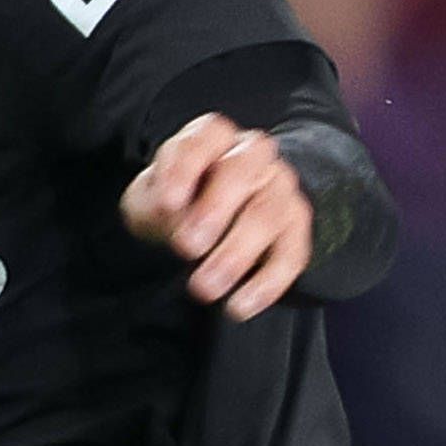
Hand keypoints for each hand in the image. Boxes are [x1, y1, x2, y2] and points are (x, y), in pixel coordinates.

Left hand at [118, 114, 313, 320]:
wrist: (207, 226)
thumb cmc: (175, 205)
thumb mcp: (149, 200)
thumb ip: (153, 203)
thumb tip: (172, 216)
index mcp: (214, 138)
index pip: (206, 136)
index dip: (185, 167)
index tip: (165, 203)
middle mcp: (253, 157)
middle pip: (242, 172)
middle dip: (213, 210)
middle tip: (185, 247)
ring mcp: (280, 190)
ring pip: (268, 215)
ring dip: (235, 255)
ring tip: (203, 289)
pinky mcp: (296, 230)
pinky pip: (292, 255)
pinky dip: (266, 285)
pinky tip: (237, 308)